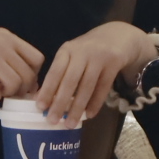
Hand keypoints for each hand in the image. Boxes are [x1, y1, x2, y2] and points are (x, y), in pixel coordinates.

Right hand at [0, 22, 43, 102]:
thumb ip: (8, 51)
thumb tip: (26, 76)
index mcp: (8, 37)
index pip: (37, 59)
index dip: (34, 74)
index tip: (24, 82)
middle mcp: (1, 44)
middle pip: (27, 75)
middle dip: (23, 89)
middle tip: (11, 92)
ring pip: (14, 83)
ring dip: (9, 93)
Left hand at [32, 22, 156, 126]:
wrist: (118, 35)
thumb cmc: (89, 50)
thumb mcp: (73, 55)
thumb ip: (60, 73)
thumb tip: (43, 98)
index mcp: (67, 50)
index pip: (55, 72)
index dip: (47, 90)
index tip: (40, 107)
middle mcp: (82, 52)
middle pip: (70, 81)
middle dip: (60, 102)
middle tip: (52, 121)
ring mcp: (99, 57)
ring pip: (86, 86)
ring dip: (77, 107)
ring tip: (69, 124)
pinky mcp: (114, 63)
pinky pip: (103, 87)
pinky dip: (95, 103)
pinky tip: (88, 115)